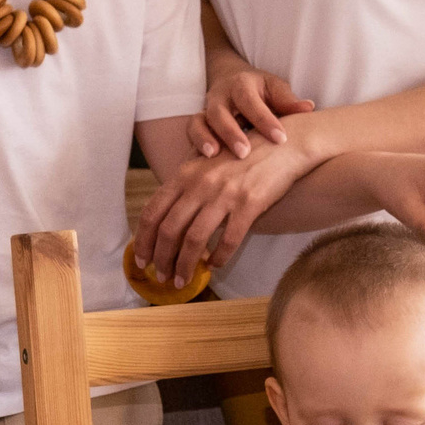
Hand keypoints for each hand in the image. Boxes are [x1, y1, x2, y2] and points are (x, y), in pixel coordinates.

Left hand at [136, 130, 316, 284]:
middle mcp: (200, 184)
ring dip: (185, 265)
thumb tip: (166, 223)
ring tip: (183, 280)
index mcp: (185, 174)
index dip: (143, 240)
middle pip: (169, 230)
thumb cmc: (243, 158)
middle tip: (162, 276)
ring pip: (194, 239)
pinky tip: (215, 265)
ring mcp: (224, 194)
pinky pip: (228, 241)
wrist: (283, 145)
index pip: (152, 212)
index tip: (141, 260)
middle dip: (161, 259)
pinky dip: (218, 258)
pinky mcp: (249, 204)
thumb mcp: (206, 165)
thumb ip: (185, 188)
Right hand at [190, 70, 314, 159]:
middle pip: (220, 112)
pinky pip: (190, 132)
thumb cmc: (261, 91)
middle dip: (231, 132)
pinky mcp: (197, 123)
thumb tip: (308, 108)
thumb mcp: (276, 89)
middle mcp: (220, 95)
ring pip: (199, 121)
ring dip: (206, 138)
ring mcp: (205, 109)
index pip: (251, 100)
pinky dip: (195, 145)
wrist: (233, 82)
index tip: (281, 139)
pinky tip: (206, 161)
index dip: (264, 120)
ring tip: (214, 156)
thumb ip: (288, 101)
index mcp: (242, 84)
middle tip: (244, 153)